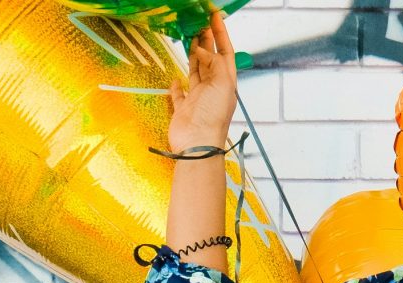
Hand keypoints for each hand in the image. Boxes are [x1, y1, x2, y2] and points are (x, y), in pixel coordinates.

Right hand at [168, 11, 236, 152]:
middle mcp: (213, 88)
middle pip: (211, 60)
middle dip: (207, 42)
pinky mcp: (183, 108)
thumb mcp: (222, 84)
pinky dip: (177, 85)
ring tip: (190, 38)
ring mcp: (198, 98)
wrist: (198, 144)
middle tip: (200, 24)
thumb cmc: (213, 116)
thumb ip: (215, 64)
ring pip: (196, 72)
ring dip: (194, 56)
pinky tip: (176, 78)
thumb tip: (204, 51)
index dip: (221, 35)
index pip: (225, 53)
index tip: (215, 18)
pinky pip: (180, 94)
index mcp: (226, 83)